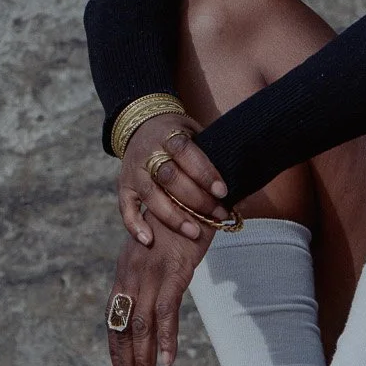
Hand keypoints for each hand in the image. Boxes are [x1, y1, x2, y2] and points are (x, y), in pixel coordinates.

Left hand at [106, 221, 203, 365]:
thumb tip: (155, 291)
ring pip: (141, 329)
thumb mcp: (156, 247)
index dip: (116, 350)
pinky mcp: (174, 272)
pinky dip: (165, 339)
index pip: (115, 319)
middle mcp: (131, 276)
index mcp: (125, 273)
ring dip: (143, 363)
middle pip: (124, 330)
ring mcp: (151, 275)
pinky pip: (167, 312)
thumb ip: (150, 271)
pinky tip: (167, 361)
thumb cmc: (177, 218)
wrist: (190, 188)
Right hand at [118, 114, 229, 247]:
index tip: (222, 192)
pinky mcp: (123, 186)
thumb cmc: (179, 134)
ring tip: (194, 232)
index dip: (204, 172)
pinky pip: (126, 207)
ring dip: (172, 216)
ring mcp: (134, 170)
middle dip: (195, 199)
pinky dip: (134, 225)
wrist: (141, 124)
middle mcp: (148, 153)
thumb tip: (242, 175)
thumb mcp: (195, 132)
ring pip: (151, 195)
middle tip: (218, 214)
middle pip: (170, 177)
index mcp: (168, 135)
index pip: (186, 152)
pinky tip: (148, 240)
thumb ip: (211, 152)